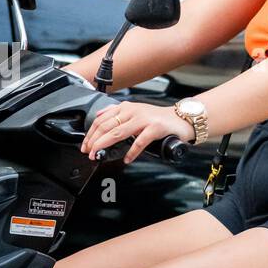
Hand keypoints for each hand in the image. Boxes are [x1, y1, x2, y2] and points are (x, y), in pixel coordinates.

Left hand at [80, 100, 194, 163]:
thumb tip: (99, 115)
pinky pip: (139, 142)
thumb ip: (117, 112)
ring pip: (118, 132)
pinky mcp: (155, 128)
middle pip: (106, 126)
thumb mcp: (135, 111)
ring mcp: (144, 119)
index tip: (86, 145)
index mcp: (126, 107)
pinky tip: (127, 159)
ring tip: (99, 154)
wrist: (181, 118)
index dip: (90, 134)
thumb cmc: (158, 118)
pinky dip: (132, 152)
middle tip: (89, 152)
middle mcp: (133, 111)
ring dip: (105, 145)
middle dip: (94, 141)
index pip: (101, 120)